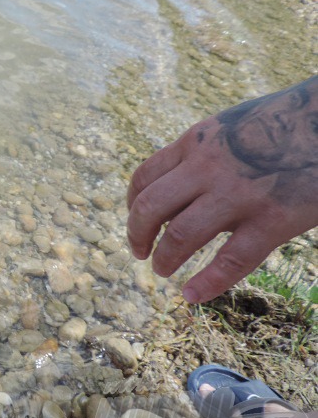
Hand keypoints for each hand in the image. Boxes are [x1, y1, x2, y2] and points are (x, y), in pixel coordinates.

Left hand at [126, 77, 317, 303]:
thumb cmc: (285, 122)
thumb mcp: (230, 128)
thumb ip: (204, 156)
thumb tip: (183, 192)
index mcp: (196, 142)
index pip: (144, 178)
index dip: (132, 205)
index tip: (137, 221)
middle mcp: (208, 167)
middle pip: (150, 208)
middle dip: (137, 235)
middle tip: (140, 253)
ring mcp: (240, 194)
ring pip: (181, 236)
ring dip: (165, 259)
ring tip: (163, 271)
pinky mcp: (274, 219)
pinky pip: (232, 260)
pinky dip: (207, 283)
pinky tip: (192, 295)